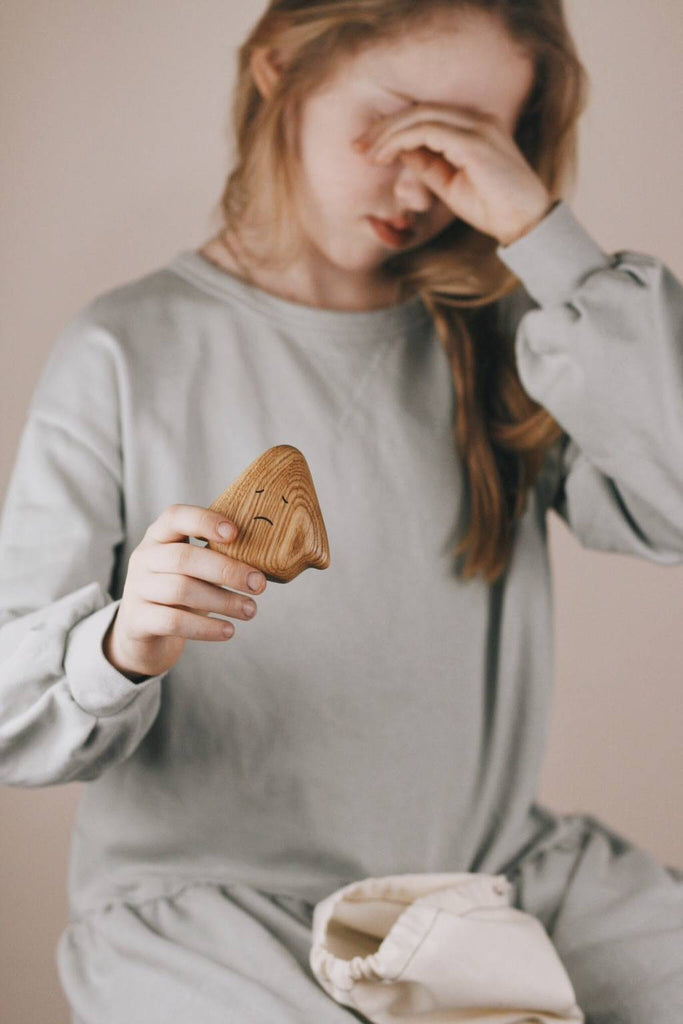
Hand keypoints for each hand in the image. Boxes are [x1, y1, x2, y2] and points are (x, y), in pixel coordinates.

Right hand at [103, 504, 266, 681]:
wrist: (142, 633)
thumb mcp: (193, 569)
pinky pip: (174, 622)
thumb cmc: (179, 592)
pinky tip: (228, 631)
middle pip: (183, 558)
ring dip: (223, 601)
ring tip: (250, 611)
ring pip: (181, 590)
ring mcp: (137, 589)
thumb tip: (265, 555)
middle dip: (226, 570)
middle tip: (259, 584)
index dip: (205, 521)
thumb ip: (216, 557)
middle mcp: (143, 558)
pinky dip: (206, 628)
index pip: (176, 516)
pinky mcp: (138, 621)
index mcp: (159, 537)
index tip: (235, 533)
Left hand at [353, 102, 554, 245]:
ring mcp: (477, 127)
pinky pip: (428, 131)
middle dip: (385, 127)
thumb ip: (428, 165)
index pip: (426, 115)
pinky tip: (388, 156)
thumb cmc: (492, 207)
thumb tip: (401, 152)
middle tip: (358, 147)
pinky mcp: (474, 141)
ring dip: (389, 134)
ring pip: (420, 117)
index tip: (370, 148)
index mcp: (473, 126)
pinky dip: (403, 141)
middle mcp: (476, 120)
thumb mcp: (450, 185)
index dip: (394, 128)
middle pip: (420, 111)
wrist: (524, 223)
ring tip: (369, 154)